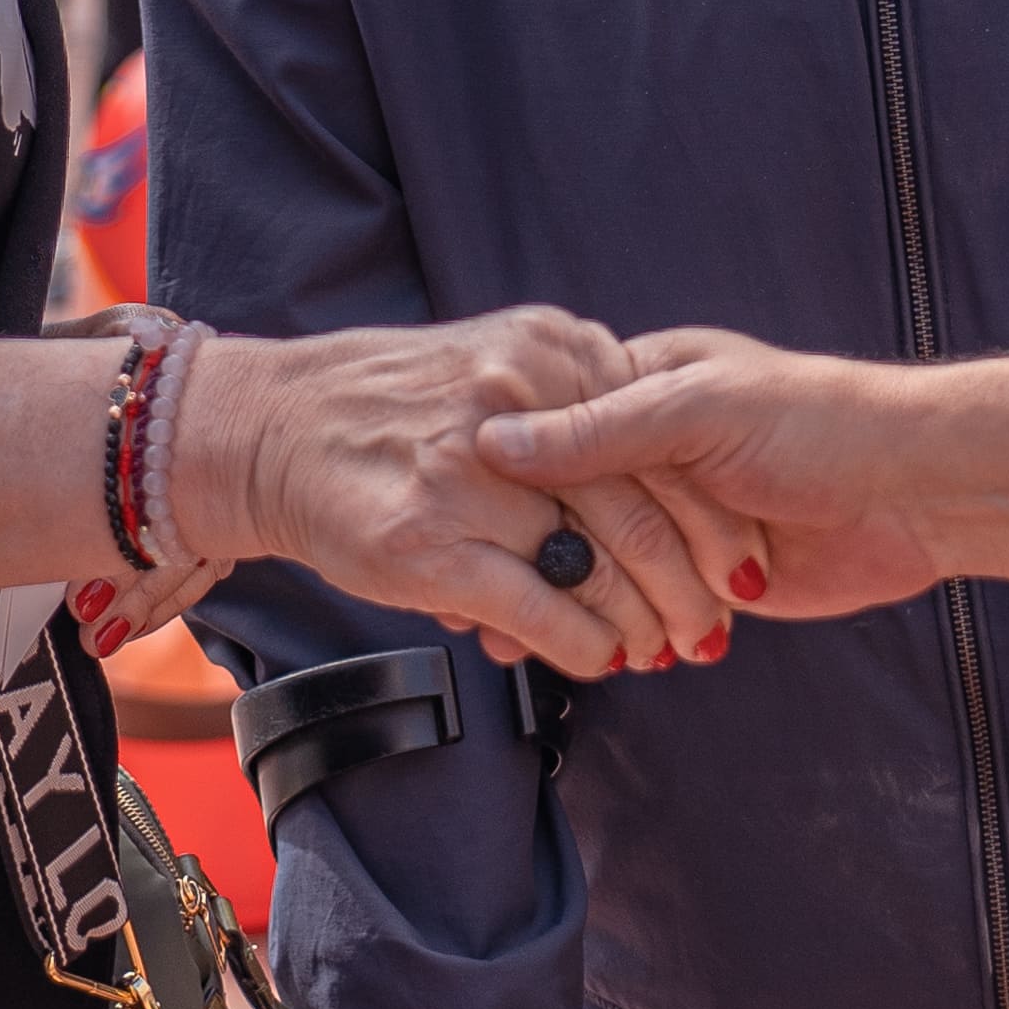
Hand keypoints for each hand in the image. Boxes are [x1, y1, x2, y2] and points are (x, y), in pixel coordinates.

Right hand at [175, 313, 751, 681]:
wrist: (264, 424)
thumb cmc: (388, 401)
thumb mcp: (502, 365)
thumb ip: (579, 402)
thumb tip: (663, 465)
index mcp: (554, 349)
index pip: (661, 444)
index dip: (711, 516)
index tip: (743, 564)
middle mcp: (520, 399)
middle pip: (640, 509)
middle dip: (690, 584)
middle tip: (714, 630)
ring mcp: (471, 473)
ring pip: (595, 566)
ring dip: (641, 623)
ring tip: (664, 652)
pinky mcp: (431, 544)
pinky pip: (539, 608)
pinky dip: (582, 644)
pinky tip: (597, 659)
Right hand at [475, 329, 942, 620]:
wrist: (918, 490)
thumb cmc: (821, 422)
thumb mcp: (697, 413)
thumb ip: (601, 433)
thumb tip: (498, 440)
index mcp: (643, 386)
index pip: (550, 427)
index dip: (503, 470)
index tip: (451, 502)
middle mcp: (653, 451)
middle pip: (564, 505)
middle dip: (524, 549)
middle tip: (467, 596)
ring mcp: (677, 518)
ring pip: (597, 563)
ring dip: (563, 599)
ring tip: (506, 639)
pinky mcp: (706, 577)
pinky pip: (642, 606)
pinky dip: (611, 630)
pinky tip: (574, 651)